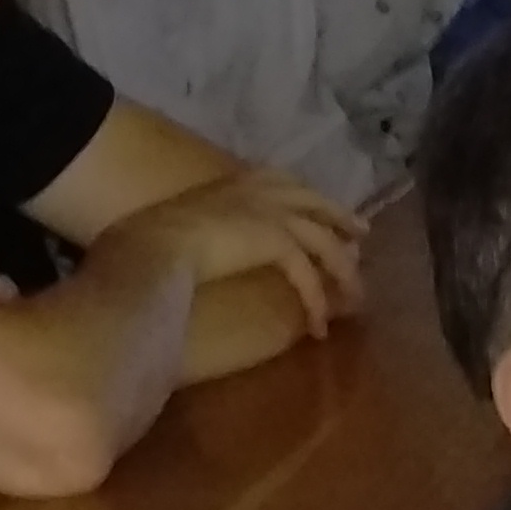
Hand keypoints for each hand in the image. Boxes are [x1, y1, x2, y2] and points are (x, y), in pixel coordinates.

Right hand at [119, 171, 370, 335]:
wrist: (152, 248)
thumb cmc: (149, 241)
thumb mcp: (176, 225)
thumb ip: (196, 229)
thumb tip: (192, 247)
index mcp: (232, 183)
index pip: (280, 182)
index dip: (304, 195)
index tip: (319, 207)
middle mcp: (257, 191)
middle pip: (313, 202)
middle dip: (339, 216)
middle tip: (361, 234)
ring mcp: (270, 212)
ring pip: (321, 240)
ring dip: (341, 271)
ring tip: (356, 296)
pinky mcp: (277, 240)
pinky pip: (308, 273)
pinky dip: (316, 301)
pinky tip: (319, 327)